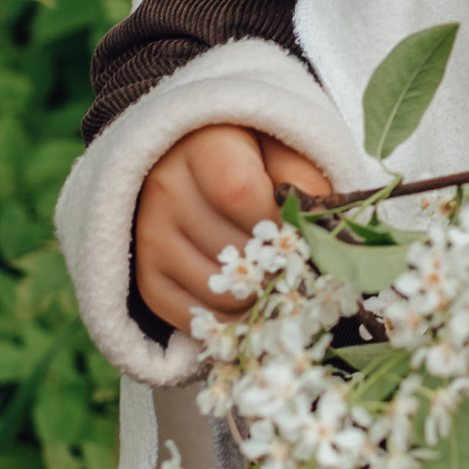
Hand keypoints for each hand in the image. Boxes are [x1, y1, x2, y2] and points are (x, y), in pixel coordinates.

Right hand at [132, 123, 333, 332]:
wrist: (196, 166)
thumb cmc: (252, 157)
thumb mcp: (282, 149)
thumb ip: (303, 180)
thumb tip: (321, 231)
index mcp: (202, 148)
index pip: (238, 193)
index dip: (277, 224)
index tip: (300, 234)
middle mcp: (166, 190)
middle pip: (232, 253)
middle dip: (275, 269)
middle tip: (295, 268)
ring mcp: (151, 237)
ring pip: (219, 294)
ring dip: (257, 299)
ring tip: (274, 282)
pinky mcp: (146, 277)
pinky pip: (194, 318)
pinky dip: (230, 320)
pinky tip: (248, 300)